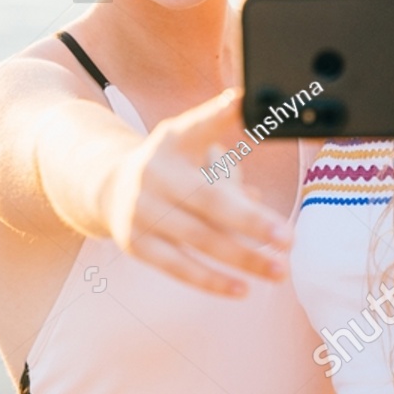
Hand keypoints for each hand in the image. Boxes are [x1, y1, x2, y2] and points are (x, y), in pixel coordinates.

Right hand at [102, 88, 293, 297]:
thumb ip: (224, 152)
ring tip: (279, 270)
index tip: (243, 104)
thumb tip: (259, 174)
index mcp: (172, 142)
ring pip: (199, 239)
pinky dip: (212, 280)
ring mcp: (142, 210)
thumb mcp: (189, 143)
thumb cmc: (168, 167)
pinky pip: (179, 267)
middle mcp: (154, 174)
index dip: (218, 116)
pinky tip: (242, 289)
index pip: (199, 127)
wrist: (105, 187)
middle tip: (289, 238)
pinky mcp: (136, 243)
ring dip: (243, 258)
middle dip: (252, 222)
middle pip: (209, 200)